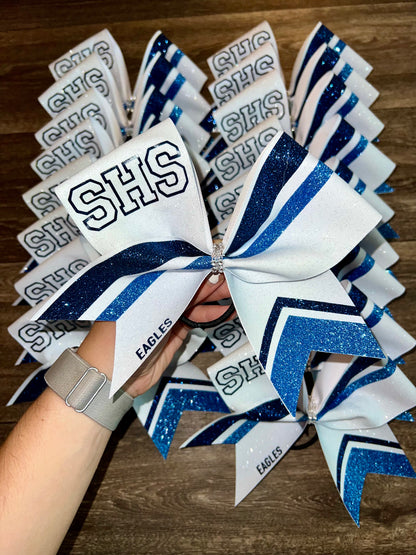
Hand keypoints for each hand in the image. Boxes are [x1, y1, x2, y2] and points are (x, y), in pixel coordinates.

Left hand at [78, 274, 230, 396]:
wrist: (112, 376)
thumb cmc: (121, 337)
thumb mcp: (149, 309)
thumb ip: (174, 292)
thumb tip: (196, 272)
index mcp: (144, 287)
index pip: (175, 272)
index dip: (196, 268)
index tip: (216, 263)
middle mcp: (155, 299)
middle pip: (187, 286)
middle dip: (209, 282)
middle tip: (232, 276)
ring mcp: (165, 316)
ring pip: (193, 303)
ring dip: (213, 299)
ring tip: (234, 293)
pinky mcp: (173, 334)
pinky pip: (194, 320)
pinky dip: (209, 316)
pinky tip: (223, 311)